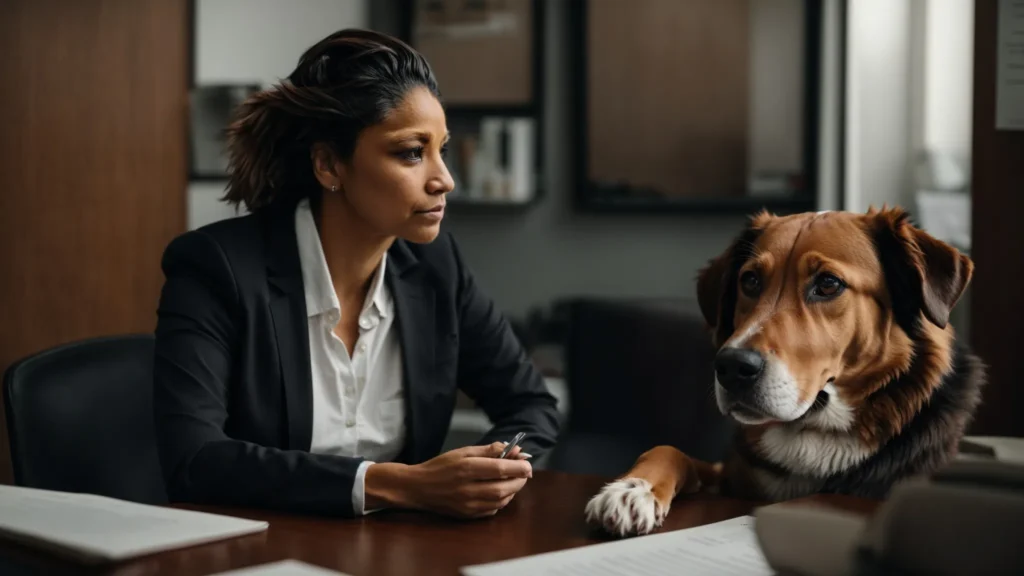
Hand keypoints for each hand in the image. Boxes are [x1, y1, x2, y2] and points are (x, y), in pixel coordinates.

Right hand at [366, 442, 532, 517]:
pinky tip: (500, 492)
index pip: (500, 468)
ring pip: (500, 501)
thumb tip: (512, 449)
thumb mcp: (463, 452)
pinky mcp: (467, 515)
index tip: (527, 463)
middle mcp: (467, 488)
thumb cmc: (440, 466)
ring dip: (512, 491)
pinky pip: (492, 510)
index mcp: (466, 468)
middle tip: (524, 473)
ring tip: (513, 481)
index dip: (518, 466)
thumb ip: (488, 450)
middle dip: (519, 480)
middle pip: (503, 487)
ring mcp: (467, 504)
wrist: (417, 488)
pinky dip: (501, 501)